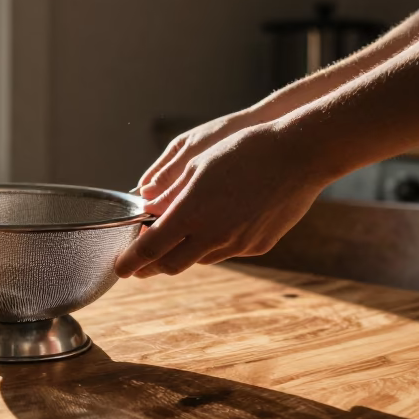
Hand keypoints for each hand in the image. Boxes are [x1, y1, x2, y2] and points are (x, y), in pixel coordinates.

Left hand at [115, 124, 331, 277]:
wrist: (299, 154)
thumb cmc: (244, 150)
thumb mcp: (198, 164)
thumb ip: (169, 191)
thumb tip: (147, 204)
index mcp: (191, 214)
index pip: (150, 249)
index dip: (131, 262)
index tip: (119, 268)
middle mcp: (213, 236)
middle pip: (172, 265)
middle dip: (152, 266)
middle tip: (140, 263)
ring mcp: (238, 244)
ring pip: (200, 259)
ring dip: (183, 253)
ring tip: (174, 241)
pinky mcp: (258, 246)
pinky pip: (227, 251)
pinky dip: (212, 245)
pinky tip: (213, 227)